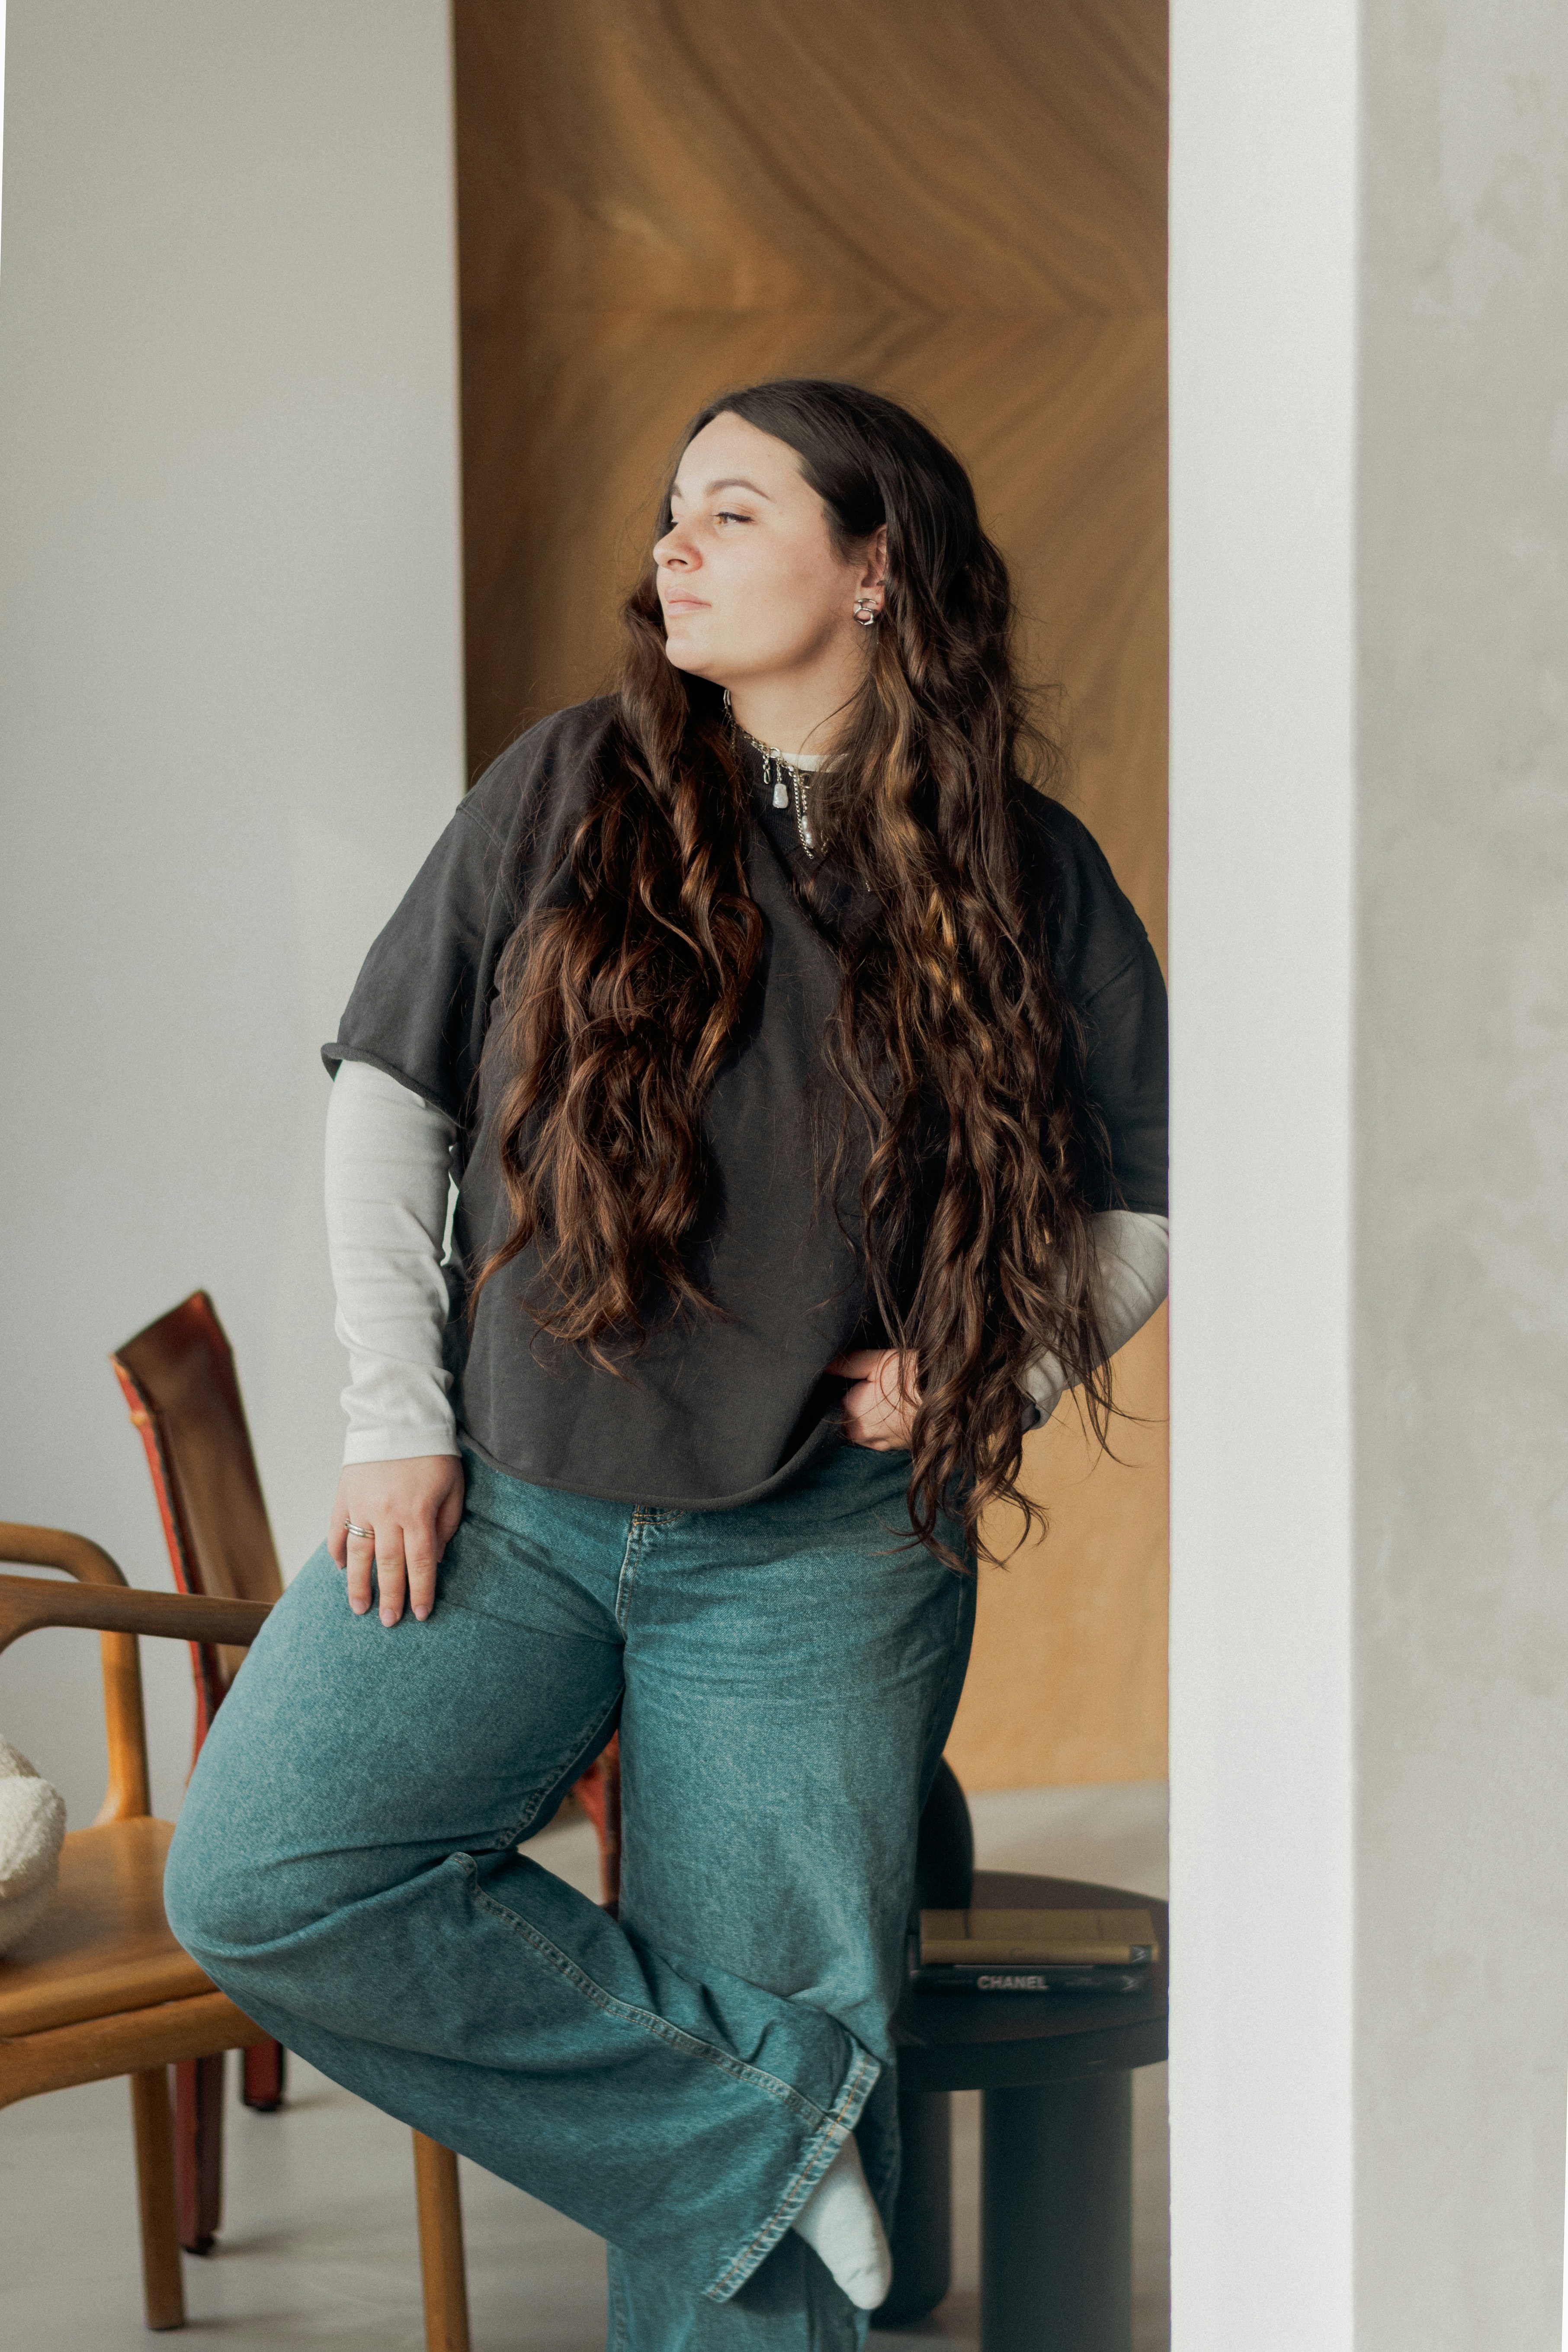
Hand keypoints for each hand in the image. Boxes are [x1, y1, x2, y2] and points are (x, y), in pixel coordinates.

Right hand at [328, 1456, 465, 1626]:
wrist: (400, 1416)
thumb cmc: (434, 1453)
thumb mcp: (453, 1487)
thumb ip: (445, 1525)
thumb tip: (433, 1559)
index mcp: (417, 1513)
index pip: (419, 1563)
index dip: (420, 1591)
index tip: (419, 1615)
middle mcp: (387, 1514)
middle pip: (387, 1565)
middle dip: (389, 1597)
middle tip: (388, 1622)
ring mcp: (361, 1506)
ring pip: (358, 1555)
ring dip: (359, 1585)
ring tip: (359, 1609)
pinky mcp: (344, 1496)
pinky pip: (337, 1530)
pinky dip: (337, 1552)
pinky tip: (341, 1570)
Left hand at [825, 1349, 921, 1449]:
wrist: (954, 1406)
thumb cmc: (916, 1378)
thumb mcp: (881, 1361)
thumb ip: (849, 1363)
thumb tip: (824, 1364)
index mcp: (850, 1410)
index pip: (830, 1398)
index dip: (840, 1385)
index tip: (853, 1376)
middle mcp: (859, 1433)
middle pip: (844, 1416)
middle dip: (851, 1403)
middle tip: (869, 1385)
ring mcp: (878, 1444)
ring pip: (860, 1429)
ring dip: (865, 1416)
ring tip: (883, 1397)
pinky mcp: (895, 1448)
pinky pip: (877, 1437)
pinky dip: (880, 1426)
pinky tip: (892, 1411)